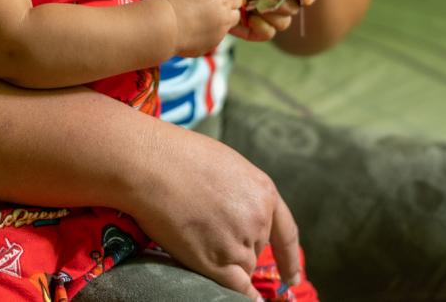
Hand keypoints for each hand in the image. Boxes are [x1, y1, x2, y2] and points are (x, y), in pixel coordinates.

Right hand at [130, 124, 301, 299]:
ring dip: (226, 262)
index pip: (286, 234)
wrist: (154, 165)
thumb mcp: (228, 167)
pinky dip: (239, 296)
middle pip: (255, 249)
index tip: (291, 277)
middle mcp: (259, 221)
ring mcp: (239, 243)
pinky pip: (236, 289)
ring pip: (241, 267)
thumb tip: (238, 214)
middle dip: (238, 245)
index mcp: (265, 193)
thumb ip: (242, 194)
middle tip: (207, 227)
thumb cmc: (181, 157)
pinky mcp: (216, 263)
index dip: (289, 259)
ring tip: (196, 236)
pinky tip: (239, 300)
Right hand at [163, 0, 244, 56]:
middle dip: (227, 10)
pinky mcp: (209, 47)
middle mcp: (225, 19)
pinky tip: (191, 29)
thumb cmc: (178, 1)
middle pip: (235, 14)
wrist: (165, 28)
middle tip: (208, 6)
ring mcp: (218, 35)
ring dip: (217, 23)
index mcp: (224, 1)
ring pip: (224, 28)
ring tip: (197, 18)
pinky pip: (213, 40)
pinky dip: (206, 35)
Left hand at [231, 0, 316, 42]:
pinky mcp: (255, 31)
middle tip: (265, 0)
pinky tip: (250, 20)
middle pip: (293, 7)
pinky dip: (261, 27)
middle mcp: (273, 0)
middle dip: (282, 3)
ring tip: (254, 8)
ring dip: (270, 15)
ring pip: (283, 22)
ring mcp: (265, 17)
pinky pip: (269, 33)